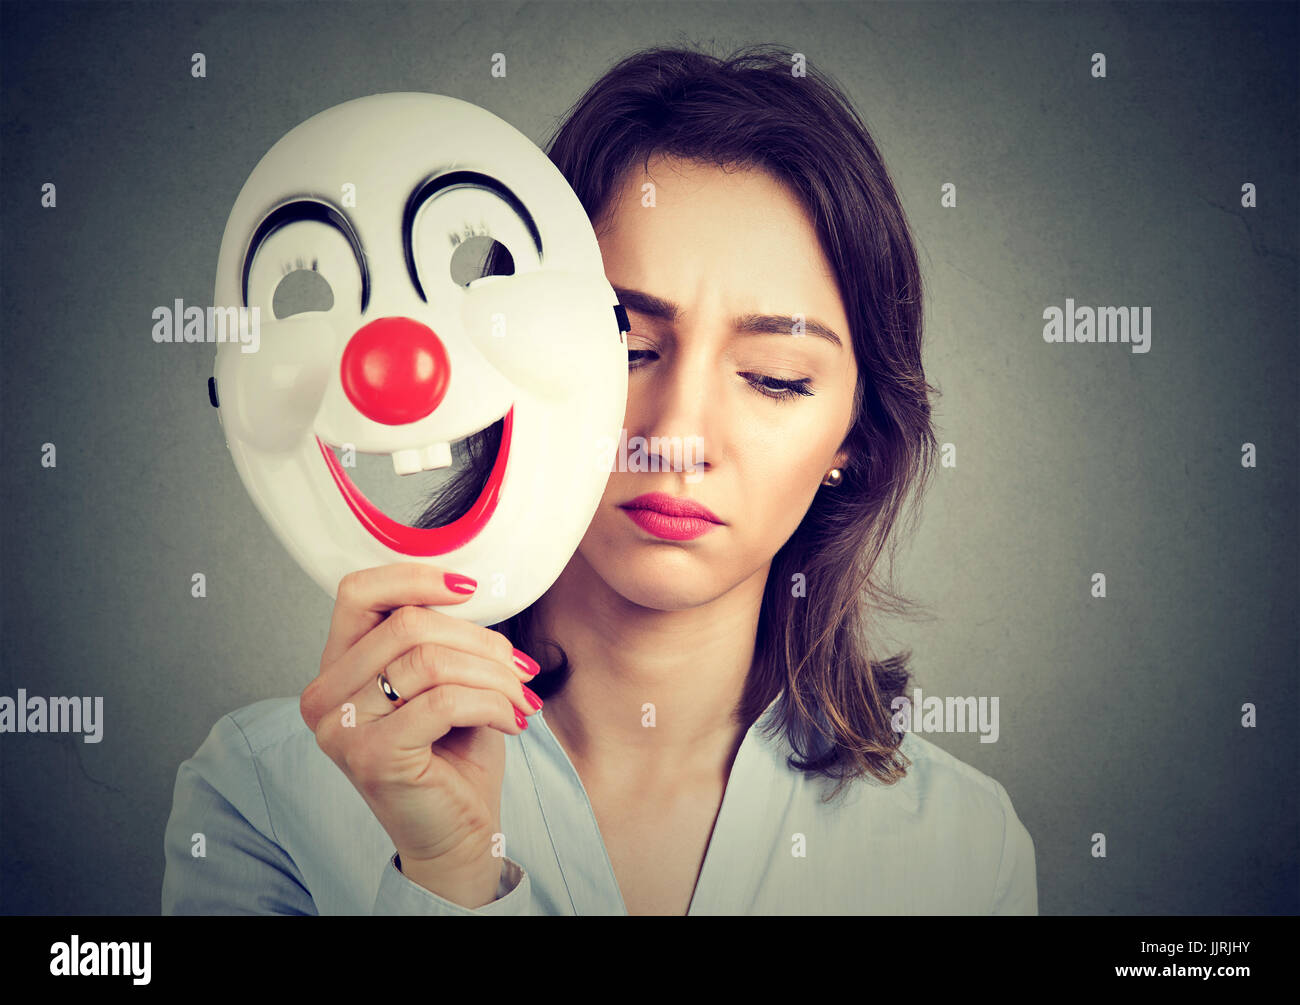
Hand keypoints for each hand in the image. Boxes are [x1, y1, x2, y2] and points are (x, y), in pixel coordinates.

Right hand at [299, 562, 541, 907]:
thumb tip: (467, 586)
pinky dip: (491, 704)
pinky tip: (510, 721)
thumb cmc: (452, 756)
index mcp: (336, 668)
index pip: (358, 592)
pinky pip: (443, 702)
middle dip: (480, 640)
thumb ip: (435, 636)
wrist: (455, 836)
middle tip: (519, 668)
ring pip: (431, 661)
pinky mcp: (372, 756)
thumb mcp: (441, 681)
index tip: (470, 587)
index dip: (416, 577)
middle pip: (408, 624)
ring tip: (520, 698)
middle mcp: (324, 696)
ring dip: (493, 675)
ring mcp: (342, 728)